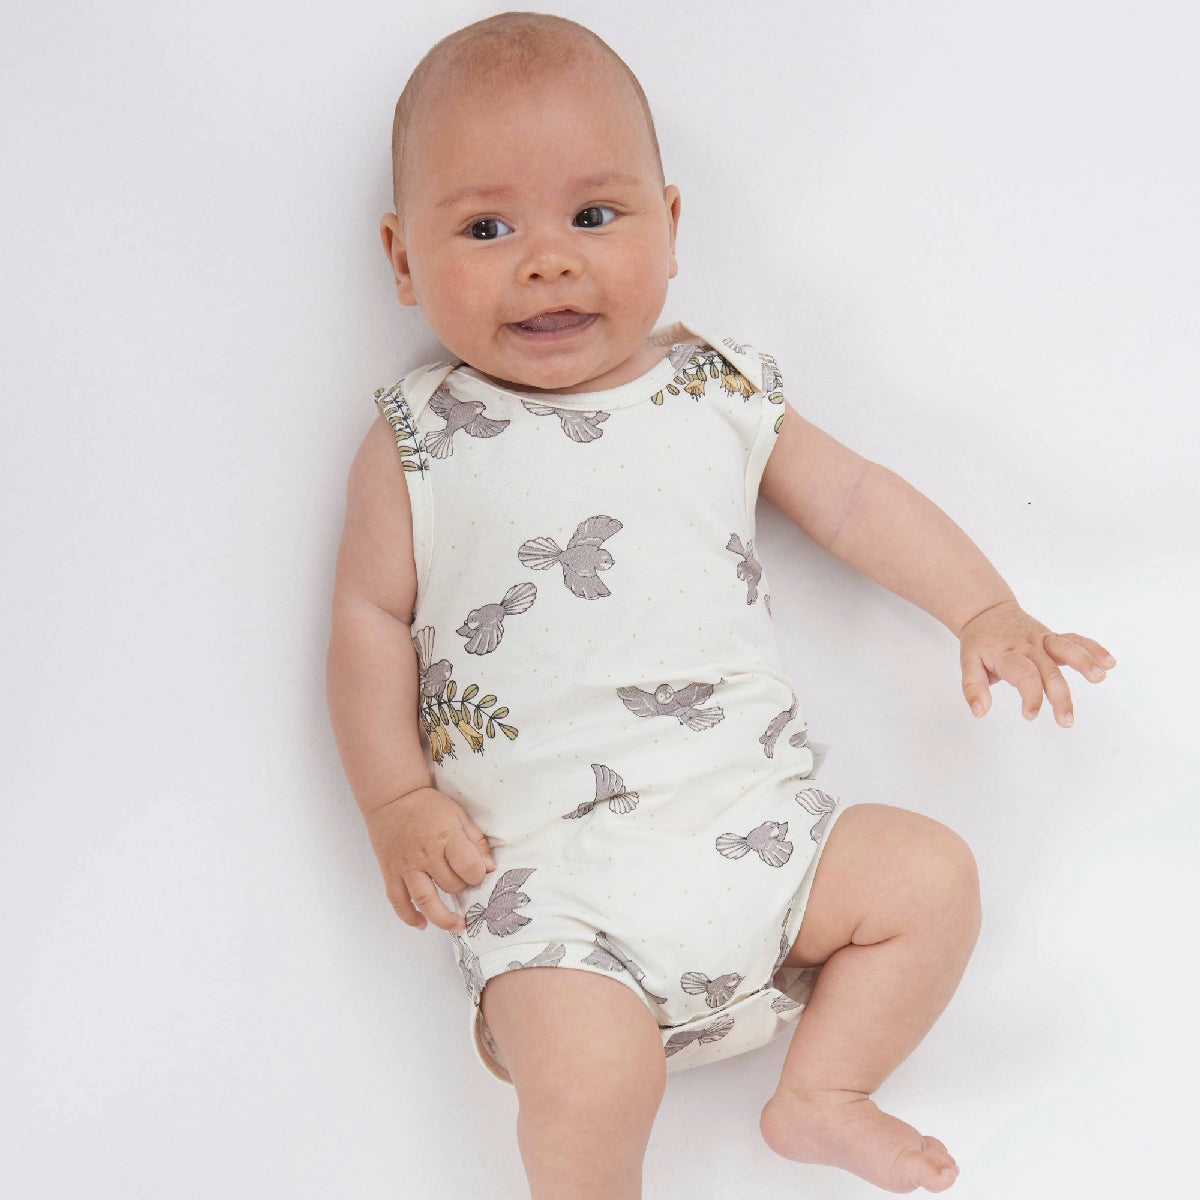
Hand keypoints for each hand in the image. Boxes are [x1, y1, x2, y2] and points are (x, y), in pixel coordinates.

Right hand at [362, 786, 496, 931]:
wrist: (392, 799)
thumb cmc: (429, 806)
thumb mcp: (458, 815)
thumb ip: (476, 841)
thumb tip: (490, 867)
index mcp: (446, 838)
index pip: (468, 867)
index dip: (478, 875)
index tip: (479, 873)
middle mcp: (425, 855)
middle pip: (450, 885)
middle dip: (462, 888)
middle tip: (464, 883)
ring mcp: (406, 866)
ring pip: (425, 900)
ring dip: (442, 918)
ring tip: (457, 926)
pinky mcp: (390, 873)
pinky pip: (398, 901)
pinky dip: (409, 916)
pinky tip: (421, 923)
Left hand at [958, 599, 1115, 726]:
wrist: (987, 612)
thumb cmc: (979, 642)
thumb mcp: (968, 663)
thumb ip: (973, 688)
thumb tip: (980, 711)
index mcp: (1007, 654)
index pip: (1023, 675)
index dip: (1030, 695)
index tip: (1030, 715)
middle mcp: (1028, 646)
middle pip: (1048, 670)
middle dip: (1060, 695)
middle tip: (1066, 720)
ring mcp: (1043, 640)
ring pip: (1066, 649)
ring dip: (1084, 662)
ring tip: (1099, 677)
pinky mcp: (1053, 637)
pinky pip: (1075, 640)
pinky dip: (1093, 649)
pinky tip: (1110, 662)